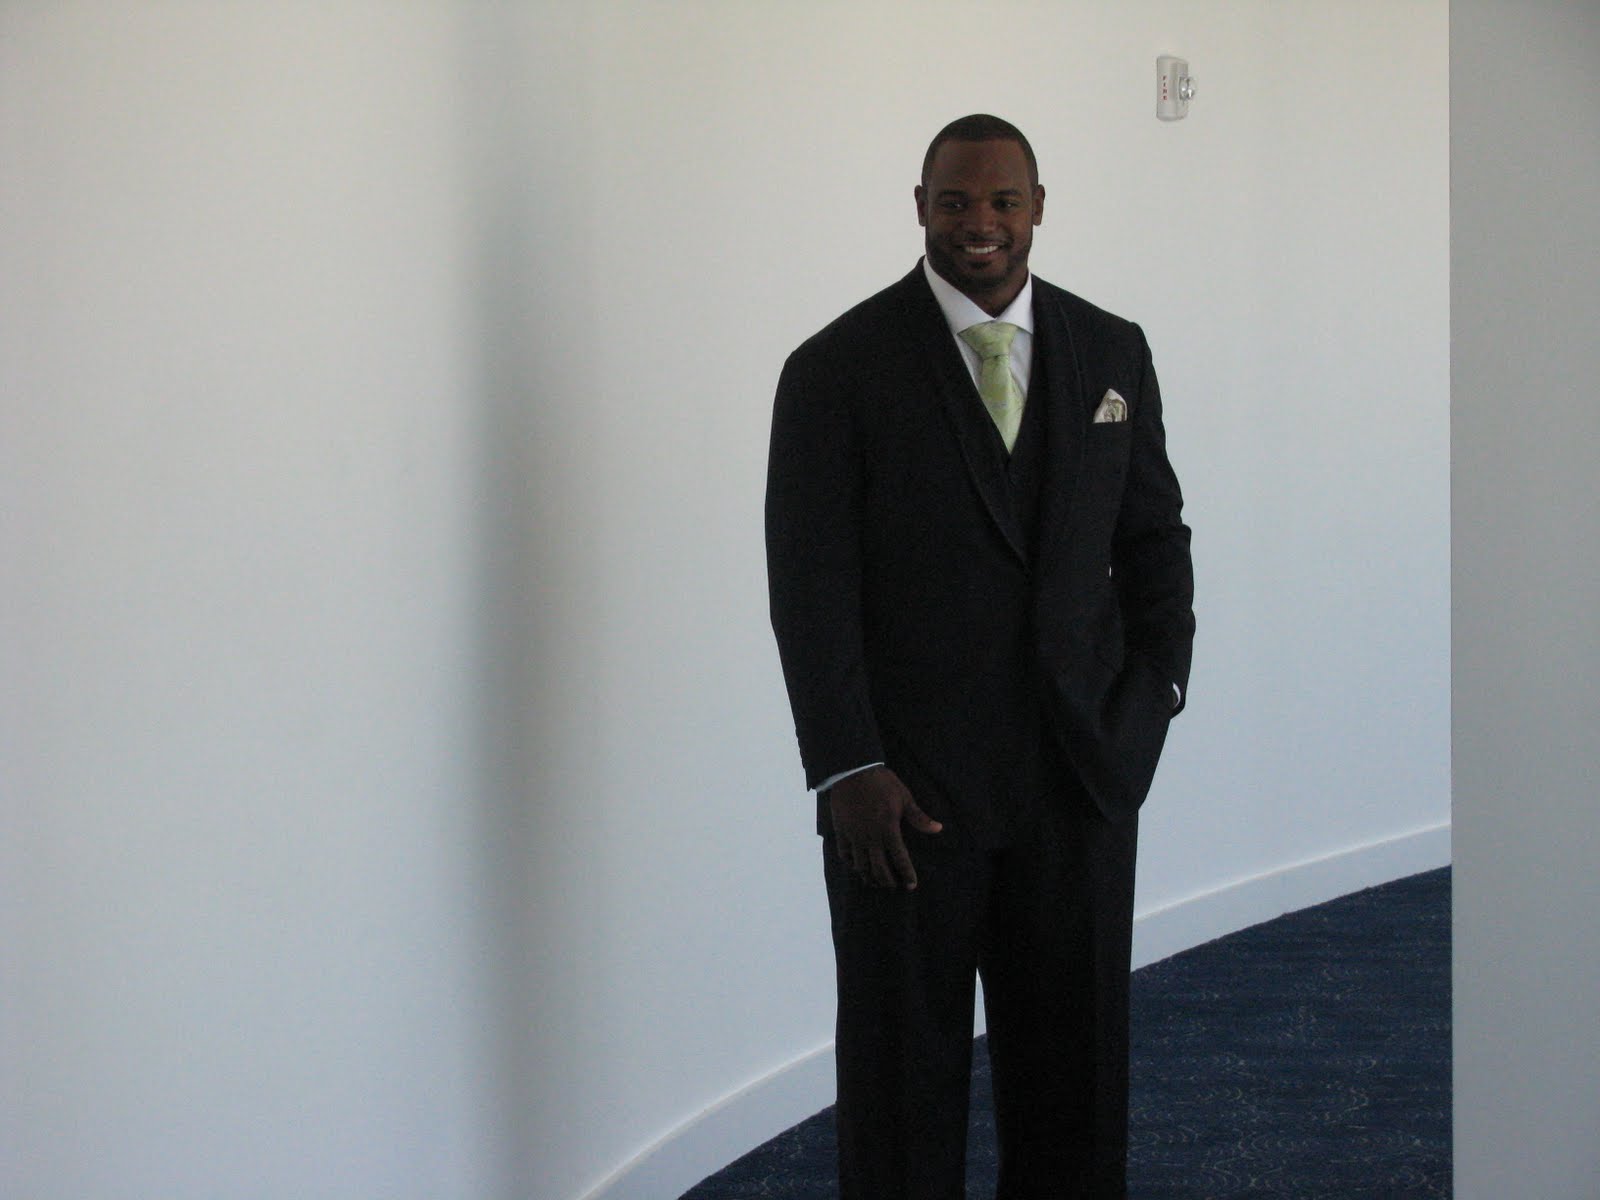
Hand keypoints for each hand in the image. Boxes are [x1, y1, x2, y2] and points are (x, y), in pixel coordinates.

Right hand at [828, 766, 941, 889]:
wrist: (853, 771)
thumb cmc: (882, 783)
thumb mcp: (904, 798)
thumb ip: (919, 817)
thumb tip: (938, 829)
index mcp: (889, 830)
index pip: (900, 859)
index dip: (907, 874)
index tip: (911, 885)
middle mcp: (871, 838)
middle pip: (879, 869)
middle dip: (888, 881)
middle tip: (893, 886)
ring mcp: (854, 836)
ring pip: (861, 866)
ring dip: (869, 877)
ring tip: (875, 883)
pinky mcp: (842, 832)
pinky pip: (844, 854)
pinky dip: (851, 864)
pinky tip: (856, 867)